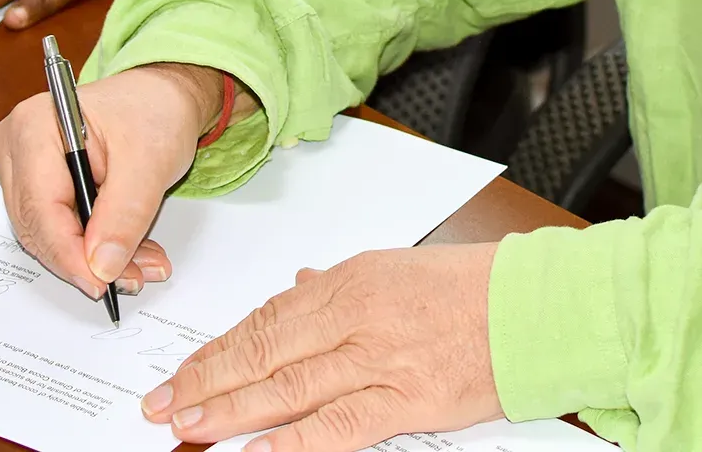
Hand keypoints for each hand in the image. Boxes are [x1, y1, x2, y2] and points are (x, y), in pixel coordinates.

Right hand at [0, 63, 234, 299]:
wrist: (160, 97)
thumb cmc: (153, 110)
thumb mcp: (149, 161)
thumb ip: (124, 215)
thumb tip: (101, 265)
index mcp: (34, 126)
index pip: (40, 207)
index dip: (69, 253)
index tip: (101, 283)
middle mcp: (17, 146)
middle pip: (39, 225)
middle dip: (86, 260)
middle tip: (134, 276)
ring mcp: (22, 167)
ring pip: (47, 234)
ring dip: (93, 257)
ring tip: (141, 264)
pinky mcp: (37, 184)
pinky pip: (56, 228)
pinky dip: (93, 246)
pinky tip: (128, 251)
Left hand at [140, 244, 503, 451]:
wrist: (536, 307)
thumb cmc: (470, 287)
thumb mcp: (394, 269)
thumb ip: (337, 287)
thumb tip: (292, 292)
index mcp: (348, 280)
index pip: (264, 320)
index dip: (217, 351)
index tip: (181, 373)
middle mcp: (355, 316)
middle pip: (264, 352)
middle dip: (208, 381)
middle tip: (165, 406)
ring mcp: (380, 359)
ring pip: (289, 388)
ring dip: (233, 410)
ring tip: (191, 428)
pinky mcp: (408, 400)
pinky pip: (339, 424)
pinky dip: (294, 441)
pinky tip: (258, 451)